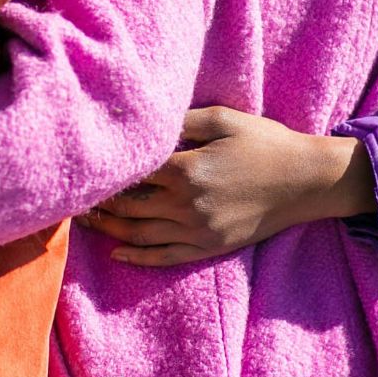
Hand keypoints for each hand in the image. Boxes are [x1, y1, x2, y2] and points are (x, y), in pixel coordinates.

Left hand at [80, 106, 376, 266]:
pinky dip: (138, 257)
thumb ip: (181, 121)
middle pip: (128, 207)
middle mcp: (188, 204)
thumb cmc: (265, 142)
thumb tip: (145, 126)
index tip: (82, 170)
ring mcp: (199, 231)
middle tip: (71, 197)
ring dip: (108, 229)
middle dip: (98, 202)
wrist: (306, 181)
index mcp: (187, 169)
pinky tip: (118, 252)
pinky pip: (166, 257)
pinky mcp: (211, 247)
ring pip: (140, 235)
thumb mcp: (223, 119)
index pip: (131, 174)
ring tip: (85, 221)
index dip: (105, 173)